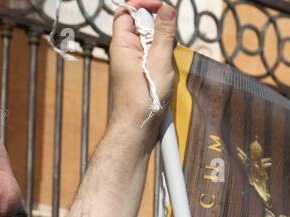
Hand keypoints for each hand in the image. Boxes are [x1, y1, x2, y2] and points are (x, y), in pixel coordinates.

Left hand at [107, 0, 176, 136]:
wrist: (137, 130)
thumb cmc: (143, 100)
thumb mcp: (159, 62)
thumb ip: (164, 34)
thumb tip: (167, 9)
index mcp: (122, 44)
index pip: (127, 11)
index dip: (143, 5)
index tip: (161, 8)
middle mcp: (125, 51)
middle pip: (142, 25)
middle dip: (159, 29)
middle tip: (167, 44)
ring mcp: (133, 63)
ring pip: (151, 42)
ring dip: (164, 47)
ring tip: (166, 65)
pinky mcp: (141, 74)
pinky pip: (154, 58)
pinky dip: (164, 61)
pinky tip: (167, 75)